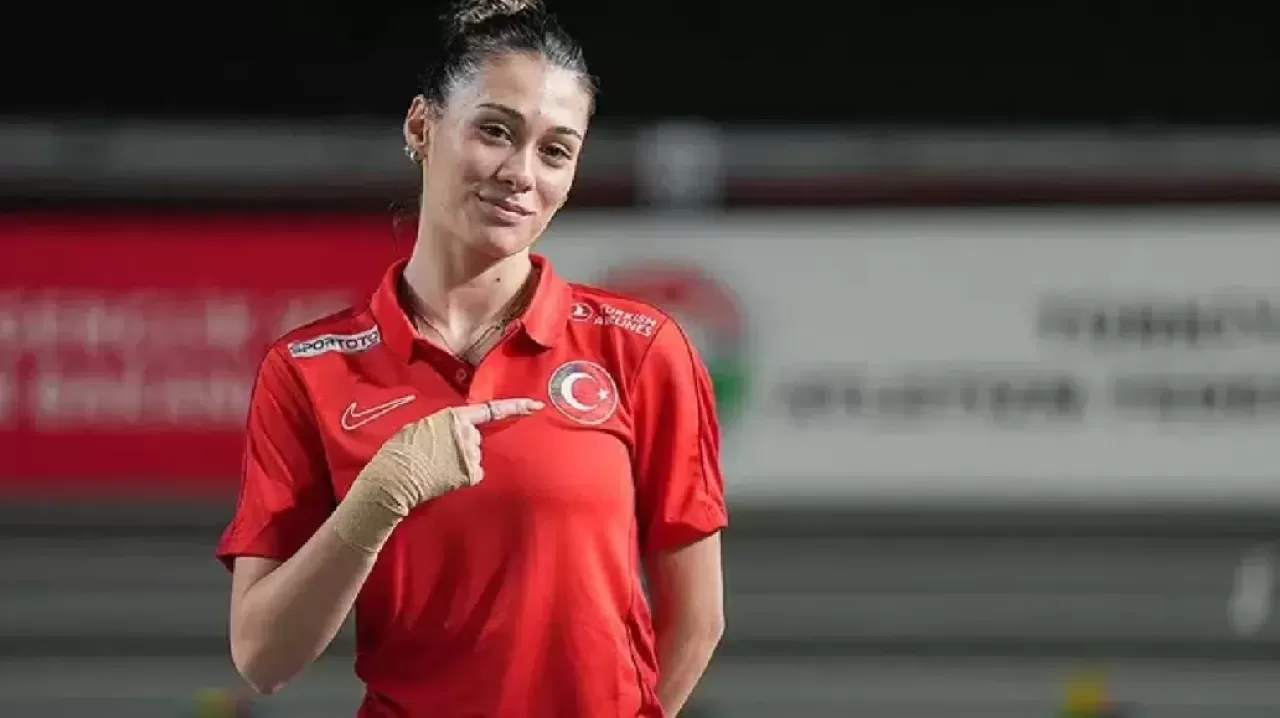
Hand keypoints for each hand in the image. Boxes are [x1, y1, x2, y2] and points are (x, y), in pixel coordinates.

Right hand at [360, 398, 543, 511]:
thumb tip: (454, 429)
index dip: (515, 406)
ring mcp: (471, 454)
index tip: (536, 405)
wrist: (394, 479)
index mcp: (453, 416)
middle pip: (475, 439)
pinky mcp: (471, 474)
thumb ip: (444, 425)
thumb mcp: (421, 426)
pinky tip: (443, 477)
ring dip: (460, 462)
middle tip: (436, 454)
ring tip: (435, 466)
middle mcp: (467, 433)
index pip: (490, 409)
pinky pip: (473, 473)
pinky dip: (462, 476)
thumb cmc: (401, 451)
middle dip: (462, 446)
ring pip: (473, 457)